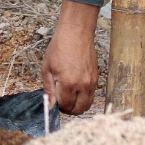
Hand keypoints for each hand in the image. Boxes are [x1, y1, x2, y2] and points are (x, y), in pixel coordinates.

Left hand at [42, 0, 100, 115]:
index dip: (58, 107)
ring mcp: (91, 82)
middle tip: (62, 102)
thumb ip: (49, 88)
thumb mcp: (47, 68)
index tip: (54, 102)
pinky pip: (92, 95)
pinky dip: (84, 97)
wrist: (76, 33)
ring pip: (87, 105)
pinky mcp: (96, 78)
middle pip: (79, 110)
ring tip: (69, 97)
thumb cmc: (59, 48)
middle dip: (69, 110)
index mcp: (68, 83)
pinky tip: (76, 89)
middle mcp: (82, 85)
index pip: (65, 106)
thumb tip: (50, 104)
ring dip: (78, 105)